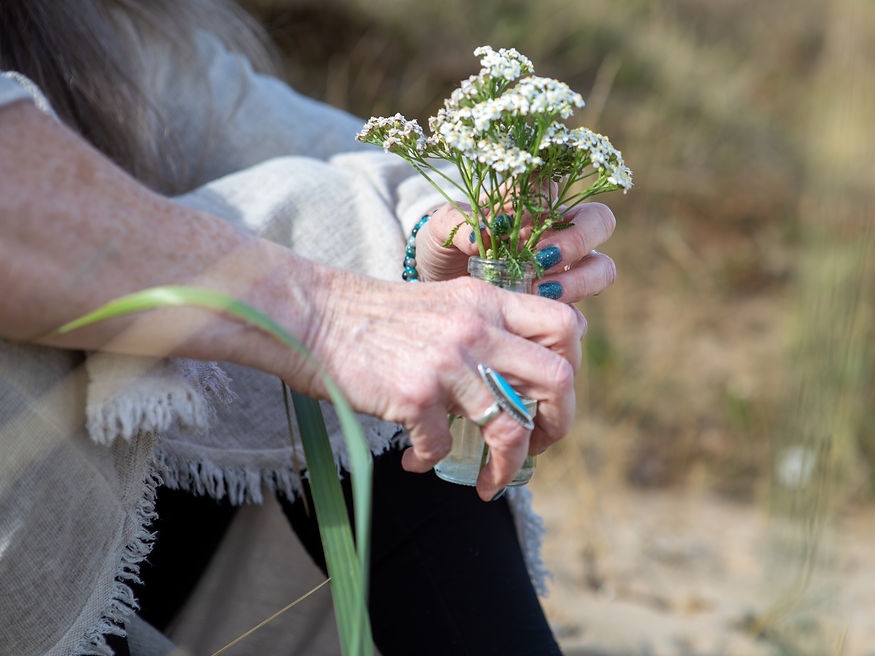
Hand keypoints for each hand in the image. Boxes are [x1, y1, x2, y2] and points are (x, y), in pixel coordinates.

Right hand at [299, 268, 585, 500]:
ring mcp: (448, 362)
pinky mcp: (414, 394)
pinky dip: (430, 462)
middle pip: (558, 378)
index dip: (572, 368)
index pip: (566, 325)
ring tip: (490, 482)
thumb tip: (523, 368)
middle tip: (539, 446)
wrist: (313, 314)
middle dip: (559, 425)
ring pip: (511, 426)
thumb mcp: (444, 304)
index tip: (549, 398)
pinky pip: (442, 446)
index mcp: (489, 300)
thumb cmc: (375, 316)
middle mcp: (477, 327)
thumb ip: (486, 326)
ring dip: (507, 467)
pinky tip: (414, 461)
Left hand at [415, 201, 616, 302]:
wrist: (438, 293)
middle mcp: (558, 234)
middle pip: (599, 221)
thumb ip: (454, 223)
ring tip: (543, 291)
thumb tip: (479, 234)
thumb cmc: (443, 250)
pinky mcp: (560, 309)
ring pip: (602, 267)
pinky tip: (536, 318)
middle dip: (578, 238)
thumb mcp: (438, 232)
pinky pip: (582, 314)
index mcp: (533, 204)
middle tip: (543, 258)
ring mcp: (565, 272)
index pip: (557, 185)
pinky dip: (566, 316)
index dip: (546, 195)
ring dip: (580, 279)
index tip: (517, 216)